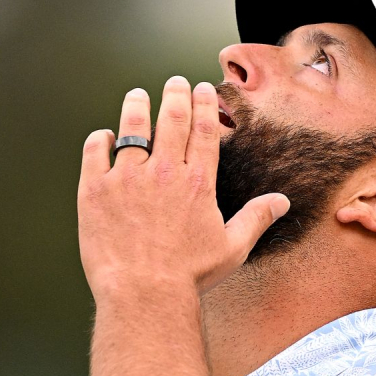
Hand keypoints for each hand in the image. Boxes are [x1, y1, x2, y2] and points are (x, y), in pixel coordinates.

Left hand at [77, 77, 289, 299]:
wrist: (144, 294)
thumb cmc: (188, 276)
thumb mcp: (232, 248)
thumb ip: (256, 218)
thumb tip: (281, 202)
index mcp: (197, 182)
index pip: (203, 130)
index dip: (204, 104)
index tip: (203, 89)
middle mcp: (163, 172)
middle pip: (171, 119)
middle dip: (174, 94)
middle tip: (174, 82)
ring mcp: (126, 178)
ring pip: (131, 127)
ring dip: (136, 106)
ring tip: (137, 95)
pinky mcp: (95, 190)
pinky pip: (94, 152)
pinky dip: (99, 139)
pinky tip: (103, 135)